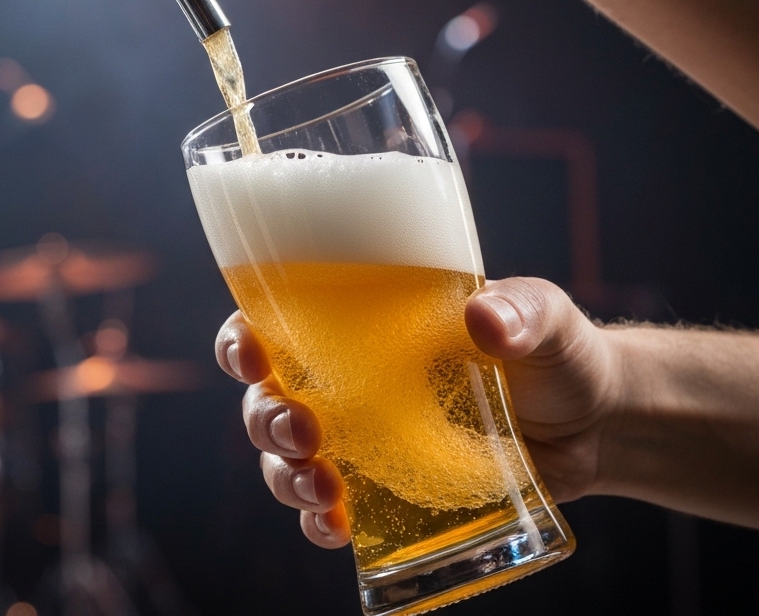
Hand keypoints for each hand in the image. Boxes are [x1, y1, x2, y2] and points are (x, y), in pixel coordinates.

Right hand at [214, 277, 619, 547]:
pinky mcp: (389, 489)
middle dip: (264, 417)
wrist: (596, 425)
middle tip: (303, 431)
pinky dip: (319, 522)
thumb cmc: (556, 353)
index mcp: (365, 323)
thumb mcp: (543, 318)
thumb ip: (520, 312)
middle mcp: (350, 378)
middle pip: (267, 396)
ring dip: (285, 475)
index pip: (277, 320)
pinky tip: (336, 527)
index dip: (244, 337)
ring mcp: (366, 437)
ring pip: (287, 457)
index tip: (251, 353)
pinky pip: (330, 510)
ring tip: (324, 490)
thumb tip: (485, 320)